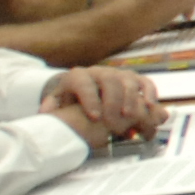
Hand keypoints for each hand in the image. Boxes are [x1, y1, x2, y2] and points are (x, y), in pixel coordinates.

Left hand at [40, 67, 164, 142]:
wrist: (82, 87)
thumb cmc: (69, 98)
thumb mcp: (56, 101)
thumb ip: (51, 107)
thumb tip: (45, 113)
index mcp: (78, 77)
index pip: (84, 84)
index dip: (90, 100)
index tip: (95, 118)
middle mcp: (99, 72)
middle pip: (109, 81)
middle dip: (113, 102)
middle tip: (115, 122)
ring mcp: (117, 73)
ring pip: (128, 80)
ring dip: (131, 99)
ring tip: (131, 117)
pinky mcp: (132, 78)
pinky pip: (144, 82)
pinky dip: (149, 93)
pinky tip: (149, 106)